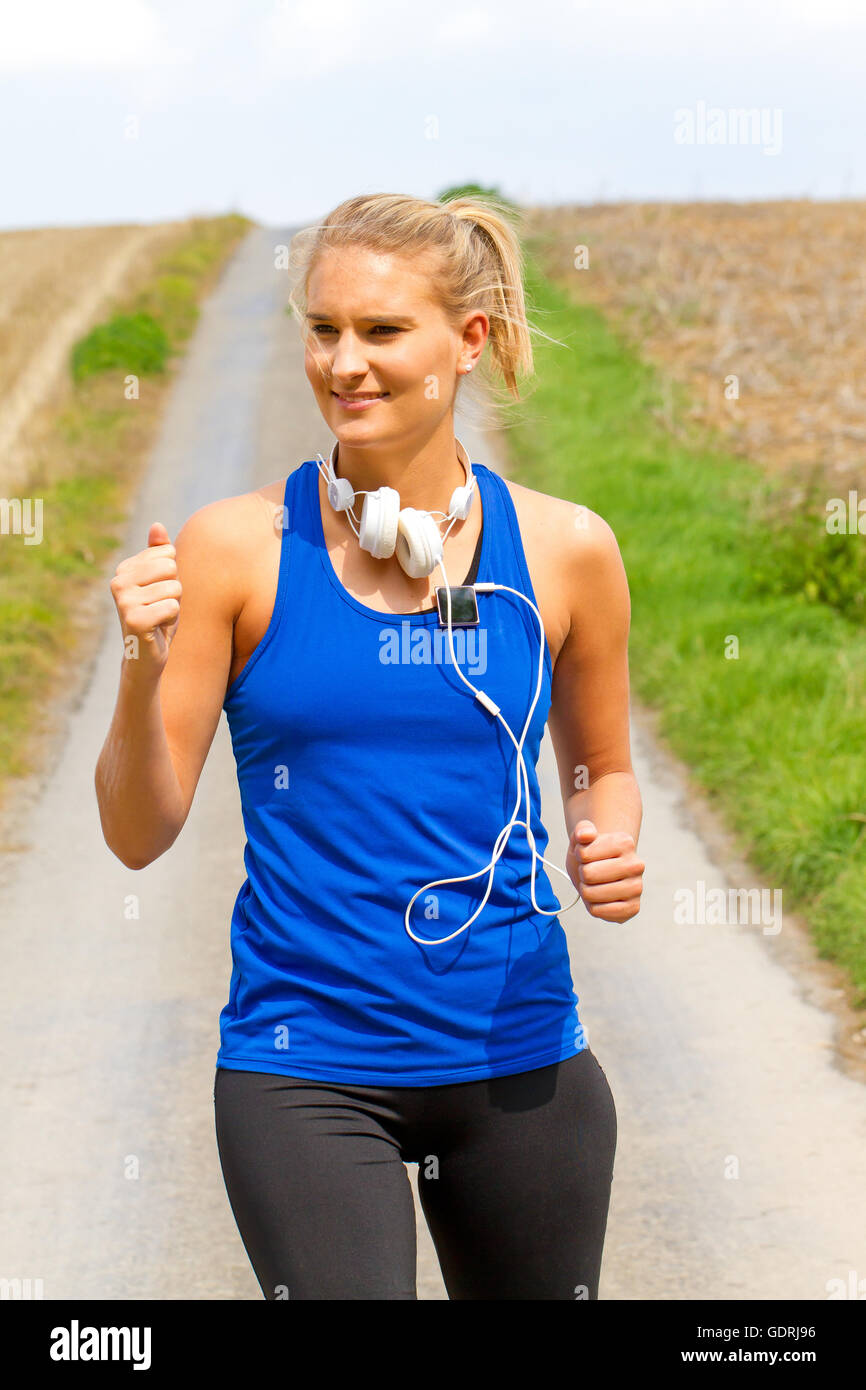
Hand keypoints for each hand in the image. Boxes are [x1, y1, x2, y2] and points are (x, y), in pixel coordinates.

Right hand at [109, 522, 181, 673]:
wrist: (146, 656)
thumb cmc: (158, 617)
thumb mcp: (162, 582)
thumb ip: (159, 554)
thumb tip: (157, 525)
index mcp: (124, 569)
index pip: (167, 554)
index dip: (172, 577)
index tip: (158, 595)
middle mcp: (118, 581)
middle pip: (171, 568)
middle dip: (175, 591)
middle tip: (160, 608)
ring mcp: (124, 600)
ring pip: (174, 588)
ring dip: (173, 607)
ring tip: (158, 619)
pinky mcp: (134, 619)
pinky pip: (172, 607)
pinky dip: (172, 621)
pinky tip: (157, 629)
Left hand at [566, 820, 643, 921]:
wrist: (604, 874)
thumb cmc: (592, 855)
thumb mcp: (582, 839)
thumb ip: (581, 830)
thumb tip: (585, 834)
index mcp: (625, 843)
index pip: (583, 853)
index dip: (579, 856)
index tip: (588, 855)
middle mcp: (636, 865)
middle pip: (587, 874)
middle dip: (582, 874)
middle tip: (591, 872)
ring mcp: (637, 888)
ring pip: (590, 894)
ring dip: (586, 891)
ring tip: (595, 884)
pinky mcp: (633, 908)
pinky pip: (598, 911)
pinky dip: (593, 906)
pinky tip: (601, 898)